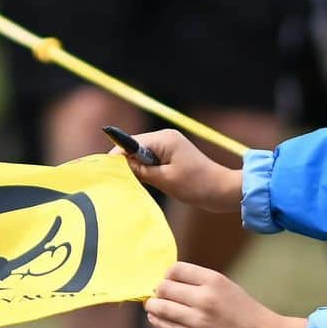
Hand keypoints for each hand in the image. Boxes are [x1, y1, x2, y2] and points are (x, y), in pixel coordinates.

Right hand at [112, 129, 240, 212]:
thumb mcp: (165, 180)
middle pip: (134, 146)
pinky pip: (150, 158)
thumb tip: (120, 166)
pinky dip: (145, 168)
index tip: (104, 171)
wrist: (222, 190)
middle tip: (115, 181)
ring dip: (135, 167)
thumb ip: (141, 171)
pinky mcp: (172, 154)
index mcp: (164, 139)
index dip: (116, 156)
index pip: (130, 143)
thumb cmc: (196, 185)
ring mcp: (169, 144)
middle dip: (125, 162)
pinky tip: (142, 180)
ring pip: (141, 153)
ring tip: (128, 182)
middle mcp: (165, 137)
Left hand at [145, 261, 306, 327]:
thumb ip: (200, 284)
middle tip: (156, 295)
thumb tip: (168, 282)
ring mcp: (199, 320)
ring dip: (153, 306)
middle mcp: (204, 298)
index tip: (167, 281)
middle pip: (164, 288)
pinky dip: (158, 321)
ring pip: (161, 308)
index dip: (167, 275)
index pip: (175, 269)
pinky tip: (156, 318)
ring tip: (152, 306)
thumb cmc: (245, 312)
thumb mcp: (226, 287)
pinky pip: (168, 327)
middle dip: (157, 292)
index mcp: (213, 280)